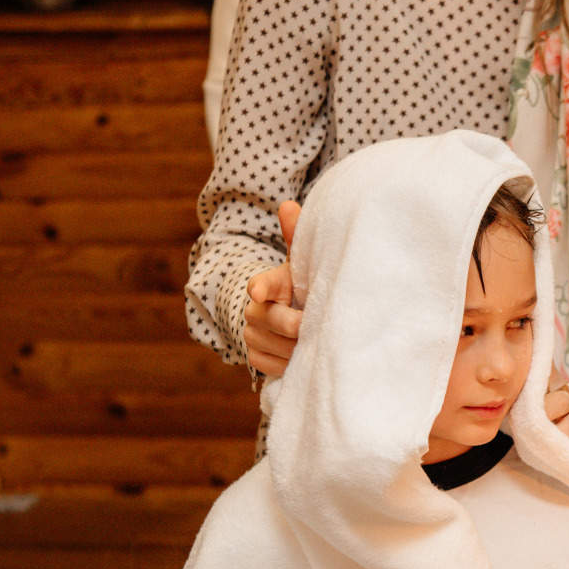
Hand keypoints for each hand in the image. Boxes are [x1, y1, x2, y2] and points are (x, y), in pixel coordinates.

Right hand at [242, 201, 303, 377]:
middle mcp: (255, 309)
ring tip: (316, 341)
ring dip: (296, 346)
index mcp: (270, 283)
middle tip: (311, 326)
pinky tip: (303, 357)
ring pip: (272, 345)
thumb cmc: (304, 288)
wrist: (296, 319)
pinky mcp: (255, 356)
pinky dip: (287, 363)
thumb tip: (288, 204)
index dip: (260, 287)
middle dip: (293, 325)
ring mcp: (252, 334)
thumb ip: (297, 238)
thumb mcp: (304, 265)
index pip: (261, 284)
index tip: (258, 292)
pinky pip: (270, 364)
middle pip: (271, 320)